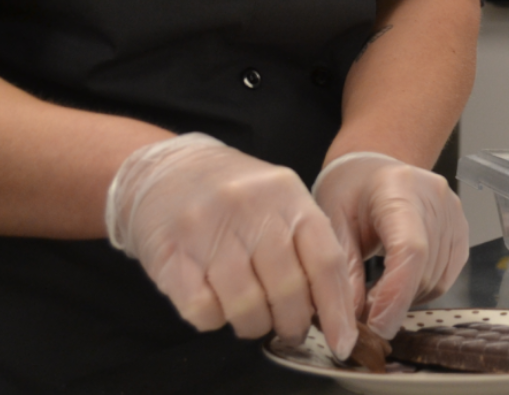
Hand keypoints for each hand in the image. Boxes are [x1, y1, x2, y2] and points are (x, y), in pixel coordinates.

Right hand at [105, 133, 357, 358]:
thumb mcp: (277, 196)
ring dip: (253, 324)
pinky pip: (204, 311)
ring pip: (247, 307)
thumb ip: (304, 241)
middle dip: (292, 322)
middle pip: (288, 290)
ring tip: (251, 314)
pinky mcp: (172, 254)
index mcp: (285, 192)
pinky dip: (214, 318)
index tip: (342, 340)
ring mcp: (208, 229)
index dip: (336, 309)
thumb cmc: (230, 191)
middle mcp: (250, 207)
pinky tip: (215, 299)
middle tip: (287, 326)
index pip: (324, 259)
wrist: (166, 166)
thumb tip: (331, 304)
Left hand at [312, 152, 468, 338]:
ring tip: (377, 290)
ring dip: (406, 297)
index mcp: (398, 188)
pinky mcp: (461, 228)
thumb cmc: (350, 189)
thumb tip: (351, 319)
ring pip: (436, 279)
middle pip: (424, 269)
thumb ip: (343, 268)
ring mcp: (453, 212)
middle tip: (363, 309)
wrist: (372, 167)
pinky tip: (398, 280)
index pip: (410, 249)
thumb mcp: (333, 221)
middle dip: (394, 300)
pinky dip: (421, 288)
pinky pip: (446, 276)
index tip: (376, 325)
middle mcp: (434, 197)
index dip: (396, 294)